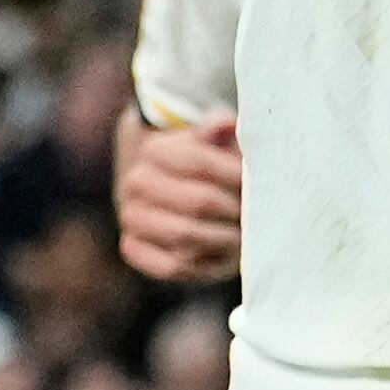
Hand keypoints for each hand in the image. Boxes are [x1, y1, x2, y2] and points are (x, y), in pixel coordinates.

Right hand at [113, 112, 244, 283]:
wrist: (166, 189)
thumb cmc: (202, 165)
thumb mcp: (212, 141)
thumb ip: (220, 130)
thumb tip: (227, 124)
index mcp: (154, 150)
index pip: (202, 163)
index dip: (236, 177)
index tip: (258, 186)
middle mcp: (136, 182)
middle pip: (199, 202)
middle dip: (235, 212)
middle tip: (256, 216)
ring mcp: (131, 217)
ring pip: (185, 235)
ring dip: (223, 240)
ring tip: (244, 236)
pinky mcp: (132, 248)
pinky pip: (171, 266)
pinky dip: (202, 266)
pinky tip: (221, 256)